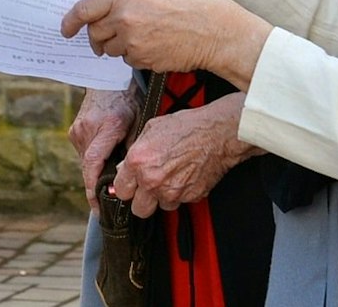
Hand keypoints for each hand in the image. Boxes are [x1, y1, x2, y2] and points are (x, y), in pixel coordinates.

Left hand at [61, 0, 271, 87]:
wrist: (211, 28)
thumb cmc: (184, 7)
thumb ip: (123, 2)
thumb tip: (100, 17)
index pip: (84, 9)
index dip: (71, 21)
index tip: (65, 29)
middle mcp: (123, 16)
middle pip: (95, 33)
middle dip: (98, 38)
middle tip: (109, 38)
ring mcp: (131, 40)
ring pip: (110, 50)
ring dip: (120, 48)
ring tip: (144, 38)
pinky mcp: (141, 58)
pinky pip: (127, 61)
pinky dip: (136, 57)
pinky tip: (154, 47)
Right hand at [68, 85, 137, 212]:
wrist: (109, 79)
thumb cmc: (128, 100)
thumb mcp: (138, 123)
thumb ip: (133, 149)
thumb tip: (131, 176)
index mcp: (107, 126)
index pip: (93, 164)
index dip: (93, 189)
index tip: (98, 206)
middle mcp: (87, 129)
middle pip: (88, 168)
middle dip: (96, 186)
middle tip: (106, 202)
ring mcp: (77, 130)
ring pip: (85, 162)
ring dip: (95, 173)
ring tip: (109, 179)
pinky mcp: (74, 131)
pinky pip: (83, 154)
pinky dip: (93, 162)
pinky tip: (104, 162)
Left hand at [110, 96, 259, 217]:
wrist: (216, 133)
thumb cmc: (188, 127)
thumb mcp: (151, 129)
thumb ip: (135, 152)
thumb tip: (126, 167)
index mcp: (138, 162)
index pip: (121, 191)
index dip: (126, 187)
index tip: (131, 185)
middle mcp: (152, 180)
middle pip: (138, 209)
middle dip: (142, 200)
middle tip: (148, 188)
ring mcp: (172, 191)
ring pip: (160, 208)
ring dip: (163, 198)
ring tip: (170, 179)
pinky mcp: (190, 197)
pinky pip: (180, 202)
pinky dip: (181, 194)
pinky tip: (184, 178)